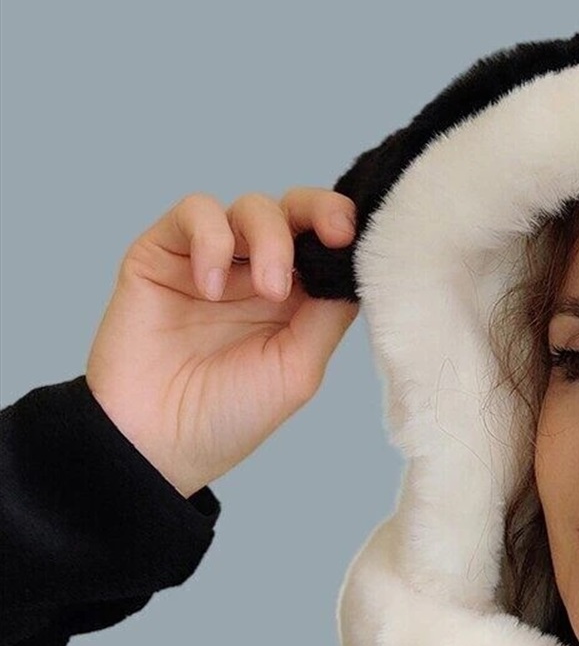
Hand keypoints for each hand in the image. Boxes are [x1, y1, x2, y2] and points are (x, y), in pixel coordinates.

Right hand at [84, 189, 360, 497]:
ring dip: (270, 237)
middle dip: (318, 210)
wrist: (156, 438)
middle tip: (332, 231)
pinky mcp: (164, 252)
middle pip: (294, 213)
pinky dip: (212, 239)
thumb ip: (327, 313)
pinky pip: (194, 212)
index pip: (326, 247)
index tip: (355, 235)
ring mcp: (212, 261)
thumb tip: (355, 264)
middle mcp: (256, 275)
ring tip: (269, 290)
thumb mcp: (298, 367)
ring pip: (250, 207)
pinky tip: (211, 286)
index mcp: (296, 304)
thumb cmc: (230, 414)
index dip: (344, 228)